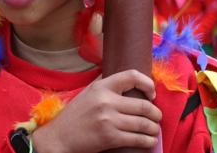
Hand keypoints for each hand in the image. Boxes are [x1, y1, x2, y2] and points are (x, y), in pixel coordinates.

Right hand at [32, 70, 160, 152]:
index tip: (151, 93)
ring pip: (143, 123)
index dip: (148, 83)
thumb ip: (105, 83)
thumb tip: (125, 75)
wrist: (59, 137)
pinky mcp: (109, 137)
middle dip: (155, 113)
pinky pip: (137, 139)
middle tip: (157, 116)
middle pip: (143, 104)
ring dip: (153, 128)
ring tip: (153, 129)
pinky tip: (149, 141)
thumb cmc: (75, 115)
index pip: (132, 76)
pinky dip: (148, 141)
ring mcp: (108, 120)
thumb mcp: (88, 92)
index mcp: (101, 87)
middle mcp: (106, 101)